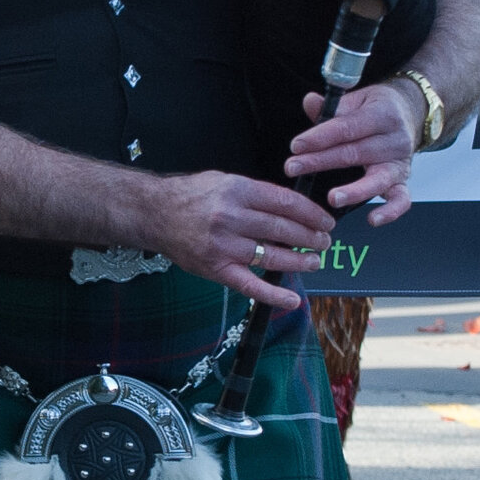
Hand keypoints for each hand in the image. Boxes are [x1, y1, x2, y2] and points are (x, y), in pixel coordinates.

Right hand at [145, 169, 337, 310]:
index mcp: (238, 190)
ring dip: (299, 261)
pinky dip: (273, 294)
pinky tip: (293, 299)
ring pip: (272, 256)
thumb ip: (256, 194)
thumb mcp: (225, 181)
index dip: (312, 214)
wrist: (154, 213)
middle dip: (310, 238)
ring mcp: (224, 246)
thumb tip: (292, 209)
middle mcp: (232, 217)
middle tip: (325, 242)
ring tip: (314, 261)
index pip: (286, 203)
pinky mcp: (216, 269)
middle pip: (283, 229)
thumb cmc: (192, 196)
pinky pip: (250, 285)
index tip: (325, 221)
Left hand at [283, 78, 420, 223]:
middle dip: (321, 161)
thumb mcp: (357, 100)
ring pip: (378, 179)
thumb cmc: (376, 109)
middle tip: (293, 168)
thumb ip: (333, 106)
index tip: (296, 146)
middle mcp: (395, 140)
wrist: (409, 114)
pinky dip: (390, 212)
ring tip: (333, 198)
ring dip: (355, 191)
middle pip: (356, 153)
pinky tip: (371, 220)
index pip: (347, 127)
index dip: (321, 136)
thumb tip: (310, 101)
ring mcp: (401, 163)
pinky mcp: (403, 181)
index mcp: (382, 114)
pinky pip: (401, 199)